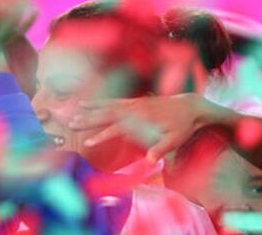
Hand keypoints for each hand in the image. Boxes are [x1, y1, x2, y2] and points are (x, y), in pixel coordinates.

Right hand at [67, 94, 223, 161]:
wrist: (190, 106)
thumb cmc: (182, 125)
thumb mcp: (176, 139)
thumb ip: (161, 148)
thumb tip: (149, 161)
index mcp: (141, 118)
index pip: (116, 128)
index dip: (101, 135)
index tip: (87, 142)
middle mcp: (134, 108)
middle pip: (106, 113)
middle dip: (88, 118)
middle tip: (71, 123)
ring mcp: (134, 103)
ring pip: (108, 105)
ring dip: (91, 108)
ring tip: (75, 110)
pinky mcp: (135, 101)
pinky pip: (114, 101)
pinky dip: (101, 101)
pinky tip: (92, 103)